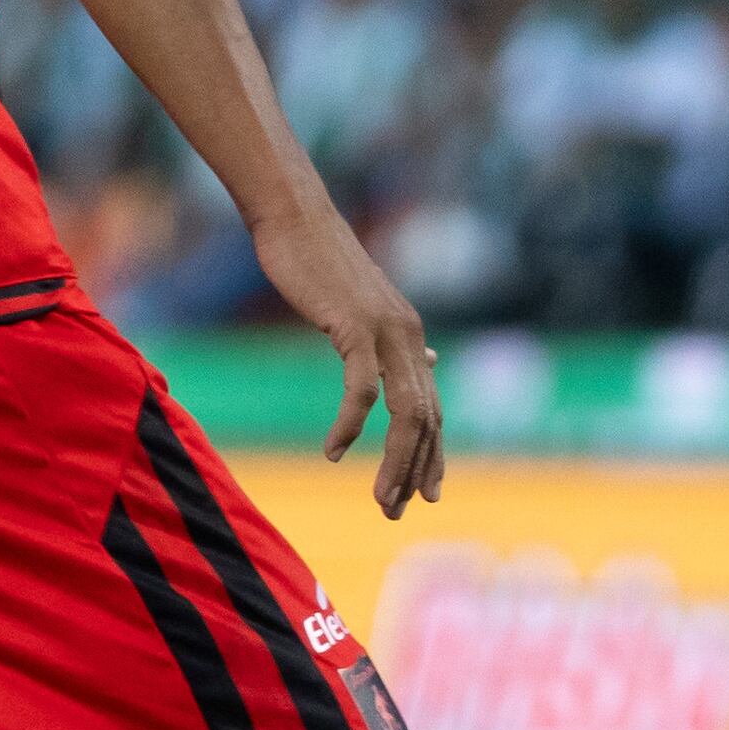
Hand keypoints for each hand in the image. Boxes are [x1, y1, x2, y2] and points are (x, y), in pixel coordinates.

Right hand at [257, 201, 445, 516]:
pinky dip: (351, 426)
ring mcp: (387, 332)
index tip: (427, 494)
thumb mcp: (364, 308)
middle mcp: (409, 336)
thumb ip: (393, 341)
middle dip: (417, 472)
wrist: (294, 218)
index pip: (433, 408)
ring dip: (395, 462)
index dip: (433, 455)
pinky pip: (363, 390)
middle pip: (427, 419)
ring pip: (407, 413)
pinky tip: (334, 450)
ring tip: (381, 499)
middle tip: (398, 511)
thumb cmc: (319, 262)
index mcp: (411, 337)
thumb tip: (429, 359)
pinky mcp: (356, 327)